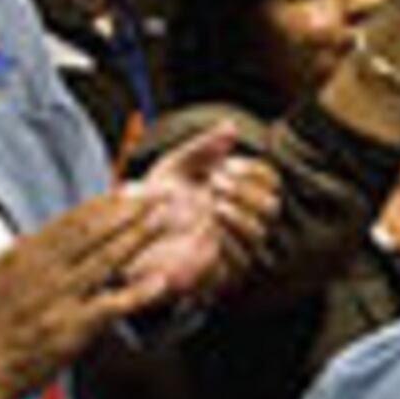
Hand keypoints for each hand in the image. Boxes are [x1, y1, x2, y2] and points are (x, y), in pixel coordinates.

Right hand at [0, 192, 168, 398]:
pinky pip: (111, 306)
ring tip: (165, 219)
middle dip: (130, 210)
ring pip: (106, 260)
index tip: (131, 190)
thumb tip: (39, 235)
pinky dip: (137, 293)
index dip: (106, 204)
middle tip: (160, 194)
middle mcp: (43, 271)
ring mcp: (59, 299)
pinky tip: (161, 280)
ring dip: (139, 237)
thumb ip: (20, 253)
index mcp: (25, 254)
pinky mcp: (71, 330)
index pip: (72, 220)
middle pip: (94, 232)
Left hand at [122, 120, 281, 303]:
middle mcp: (239, 218)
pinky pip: (241, 259)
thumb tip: (231, 126)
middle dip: (247, 192)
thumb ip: (204, 146)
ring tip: (215, 207)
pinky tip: (210, 229)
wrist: (129, 240)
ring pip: (259, 232)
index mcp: (234, 190)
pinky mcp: (220, 273)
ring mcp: (232, 246)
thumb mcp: (176, 166)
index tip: (226, 165)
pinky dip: (229, 241)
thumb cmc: (152, 201)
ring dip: (241, 215)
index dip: (253, 171)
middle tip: (217, 185)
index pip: (267, 179)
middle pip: (270, 205)